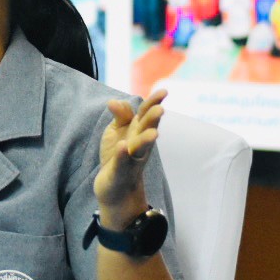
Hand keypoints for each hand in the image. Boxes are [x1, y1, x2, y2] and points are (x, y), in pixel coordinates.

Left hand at [94, 88, 166, 216]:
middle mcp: (139, 143)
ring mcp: (131, 158)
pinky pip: (122, 163)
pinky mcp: (120, 171)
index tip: (164, 92)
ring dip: (145, 140)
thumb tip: (115, 101)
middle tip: (160, 110)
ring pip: (140, 147)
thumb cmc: (118, 155)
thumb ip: (121, 115)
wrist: (114, 187)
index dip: (154, 102)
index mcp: (138, 130)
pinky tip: (123, 147)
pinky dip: (122, 155)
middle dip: (153, 120)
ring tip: (153, 134)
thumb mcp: (117, 131)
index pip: (147, 113)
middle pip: (147, 129)